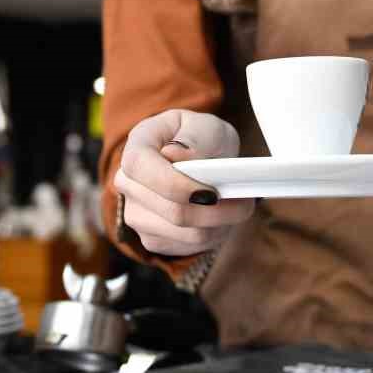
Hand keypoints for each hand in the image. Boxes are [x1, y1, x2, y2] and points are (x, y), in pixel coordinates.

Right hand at [114, 109, 253, 256]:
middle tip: (245, 199)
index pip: (139, 166)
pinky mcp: (150, 238)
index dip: (174, 184)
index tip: (211, 192)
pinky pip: (188, 245)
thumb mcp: (207, 127)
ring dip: (220, 222)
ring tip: (235, 205)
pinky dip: (213, 233)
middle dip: (215, 209)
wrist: (201, 162)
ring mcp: (135, 213)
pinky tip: (218, 215)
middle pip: (169, 209)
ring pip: (185, 232)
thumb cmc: (202, 140)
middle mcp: (127, 181)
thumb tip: (174, 154)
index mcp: (137, 145)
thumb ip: (195, 137)